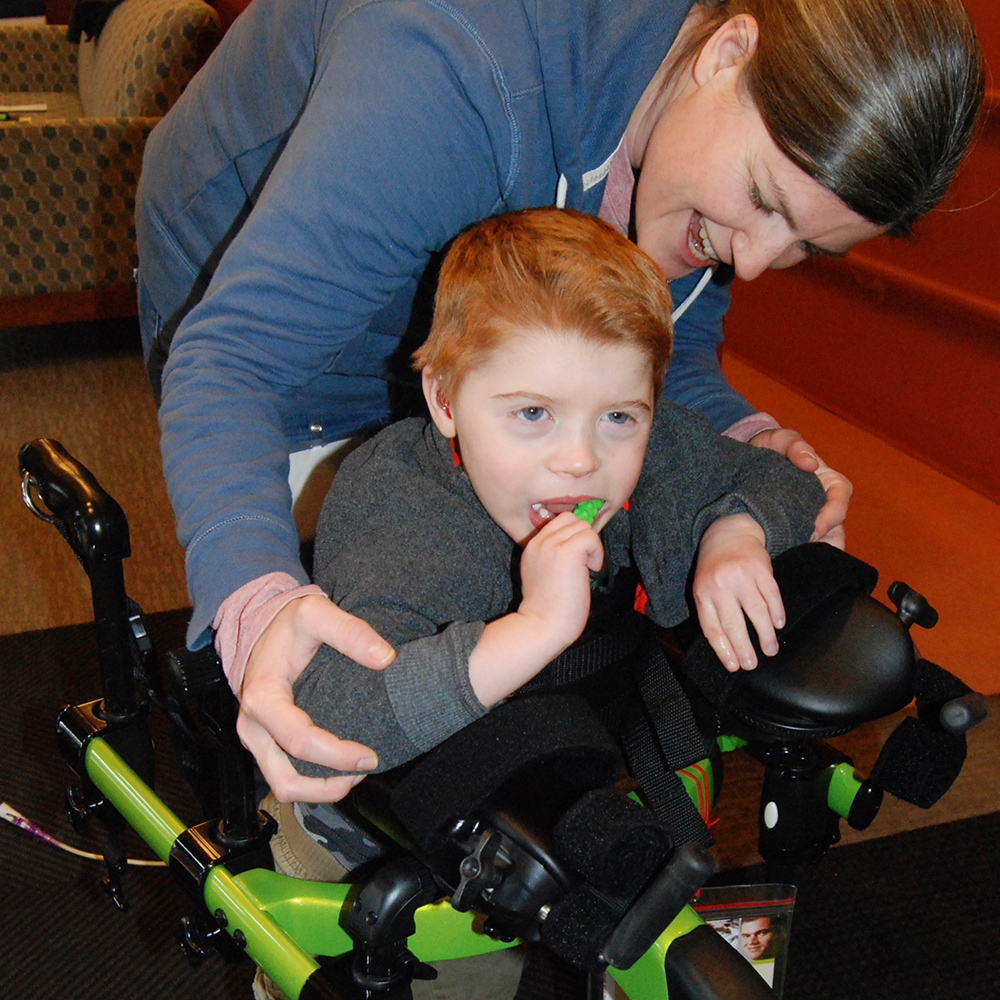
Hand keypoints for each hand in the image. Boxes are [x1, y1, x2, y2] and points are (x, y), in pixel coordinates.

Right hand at [236, 594, 394, 801]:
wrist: (260, 626)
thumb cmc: (286, 622)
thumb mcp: (315, 613)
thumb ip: (350, 632)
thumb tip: (386, 657)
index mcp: (262, 698)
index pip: (299, 741)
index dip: (337, 757)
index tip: (370, 755)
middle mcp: (252, 725)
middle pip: (285, 780)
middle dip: (328, 786)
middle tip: (366, 770)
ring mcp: (255, 738)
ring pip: (283, 785)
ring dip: (320, 790)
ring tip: (355, 775)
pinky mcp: (263, 742)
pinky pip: (284, 774)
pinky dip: (312, 781)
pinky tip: (341, 768)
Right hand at [518, 512, 603, 650]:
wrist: (541, 626)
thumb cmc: (548, 610)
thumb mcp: (543, 575)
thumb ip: (554, 556)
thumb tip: (580, 546)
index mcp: (532, 547)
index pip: (558, 521)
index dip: (574, 535)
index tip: (579, 557)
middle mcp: (539, 543)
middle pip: (570, 519)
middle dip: (583, 537)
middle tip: (584, 562)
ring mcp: (551, 545)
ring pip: (582, 525)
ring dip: (591, 545)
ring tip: (586, 568)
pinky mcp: (567, 552)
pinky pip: (590, 537)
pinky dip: (596, 552)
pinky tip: (590, 570)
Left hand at [693, 515, 784, 671]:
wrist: (728, 534)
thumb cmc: (715, 569)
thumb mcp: (704, 588)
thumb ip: (711, 613)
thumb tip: (727, 647)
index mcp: (704, 594)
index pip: (712, 627)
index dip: (723, 649)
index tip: (733, 666)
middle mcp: (721, 585)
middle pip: (734, 623)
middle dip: (744, 648)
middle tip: (752, 664)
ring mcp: (741, 576)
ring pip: (756, 611)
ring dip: (765, 634)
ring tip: (770, 650)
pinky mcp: (760, 568)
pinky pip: (771, 594)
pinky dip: (777, 612)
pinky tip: (779, 624)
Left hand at [749, 427, 851, 548]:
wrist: (742, 461)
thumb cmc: (770, 447)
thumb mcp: (780, 439)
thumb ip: (794, 445)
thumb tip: (811, 464)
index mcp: (828, 483)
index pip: (840, 502)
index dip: (831, 517)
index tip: (814, 529)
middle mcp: (821, 505)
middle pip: (835, 531)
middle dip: (823, 544)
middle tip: (800, 550)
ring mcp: (806, 521)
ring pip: (819, 546)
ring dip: (808, 555)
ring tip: (789, 560)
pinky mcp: (788, 533)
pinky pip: (796, 551)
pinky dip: (790, 557)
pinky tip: (777, 561)